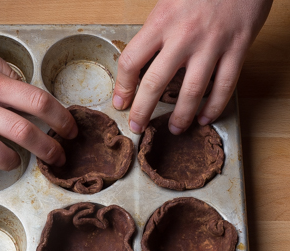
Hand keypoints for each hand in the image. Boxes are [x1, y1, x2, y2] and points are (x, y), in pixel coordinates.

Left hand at [113, 0, 271, 134]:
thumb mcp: (167, 4)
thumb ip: (155, 34)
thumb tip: (140, 64)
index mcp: (161, 22)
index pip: (131, 62)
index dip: (123, 87)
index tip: (121, 102)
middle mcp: (183, 36)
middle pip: (155, 83)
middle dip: (143, 111)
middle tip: (137, 127)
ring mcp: (211, 44)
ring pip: (191, 91)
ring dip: (180, 116)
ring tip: (174, 129)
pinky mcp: (237, 48)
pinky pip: (224, 85)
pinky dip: (214, 107)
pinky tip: (205, 118)